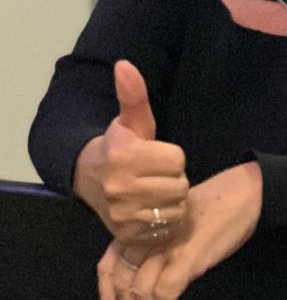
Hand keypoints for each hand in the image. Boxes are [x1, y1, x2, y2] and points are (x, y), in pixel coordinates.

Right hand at [74, 61, 189, 244]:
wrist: (92, 181)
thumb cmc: (120, 147)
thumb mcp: (130, 121)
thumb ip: (133, 94)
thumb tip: (125, 64)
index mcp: (123, 157)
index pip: (177, 158)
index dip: (171, 156)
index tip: (155, 156)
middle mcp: (119, 188)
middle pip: (180, 184)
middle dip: (173, 178)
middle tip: (155, 176)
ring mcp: (122, 215)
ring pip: (177, 207)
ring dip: (172, 200)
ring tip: (154, 192)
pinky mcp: (128, 236)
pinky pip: (168, 228)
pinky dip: (167, 221)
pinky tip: (153, 210)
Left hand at [99, 161, 262, 299]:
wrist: (245, 193)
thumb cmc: (215, 206)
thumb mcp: (174, 222)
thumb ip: (155, 243)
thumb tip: (145, 278)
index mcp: (141, 229)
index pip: (107, 267)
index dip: (107, 298)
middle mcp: (147, 237)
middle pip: (123, 285)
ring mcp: (165, 247)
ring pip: (142, 295)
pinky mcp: (186, 257)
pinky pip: (165, 296)